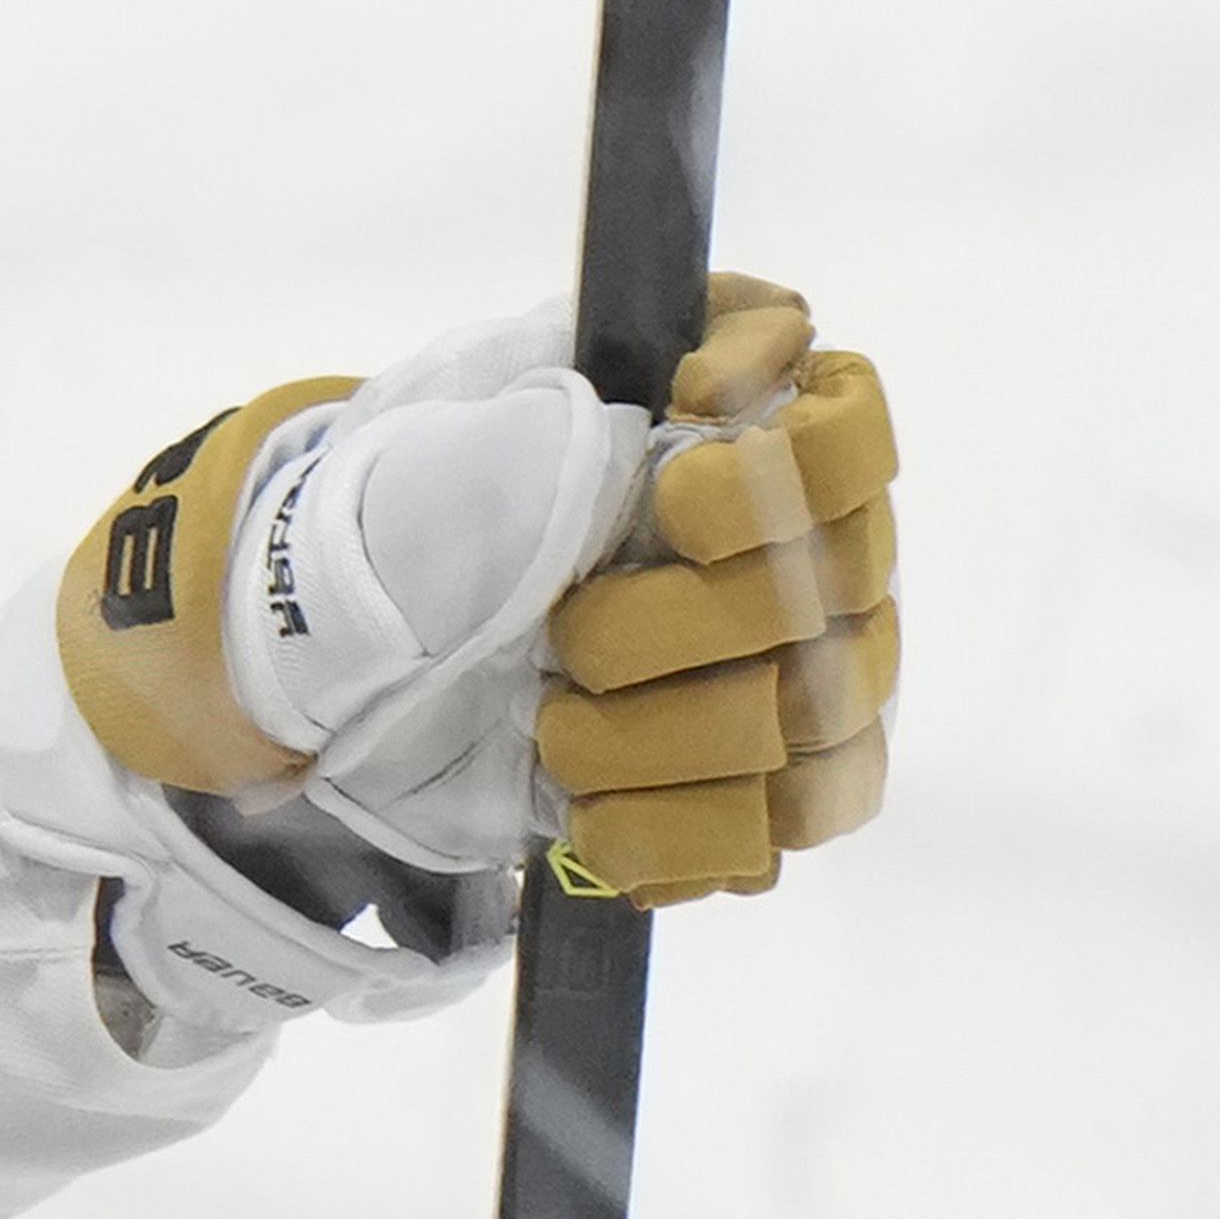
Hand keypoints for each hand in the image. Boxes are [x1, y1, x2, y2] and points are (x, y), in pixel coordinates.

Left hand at [57, 280, 900, 896]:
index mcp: (751, 436)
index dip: (767, 475)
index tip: (664, 492)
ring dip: (647, 740)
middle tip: (561, 632)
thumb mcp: (466, 428)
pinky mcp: (762, 789)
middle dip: (663, 628)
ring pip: (803, 730)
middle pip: (817, 602)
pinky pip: (770, 833)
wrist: (374, 640)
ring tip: (551, 723)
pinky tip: (587, 809)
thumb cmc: (438, 511)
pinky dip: (665, 832)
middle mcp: (813, 552)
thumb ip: (579, 395)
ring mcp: (804, 675)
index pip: (845, 433)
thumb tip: (713, 385)